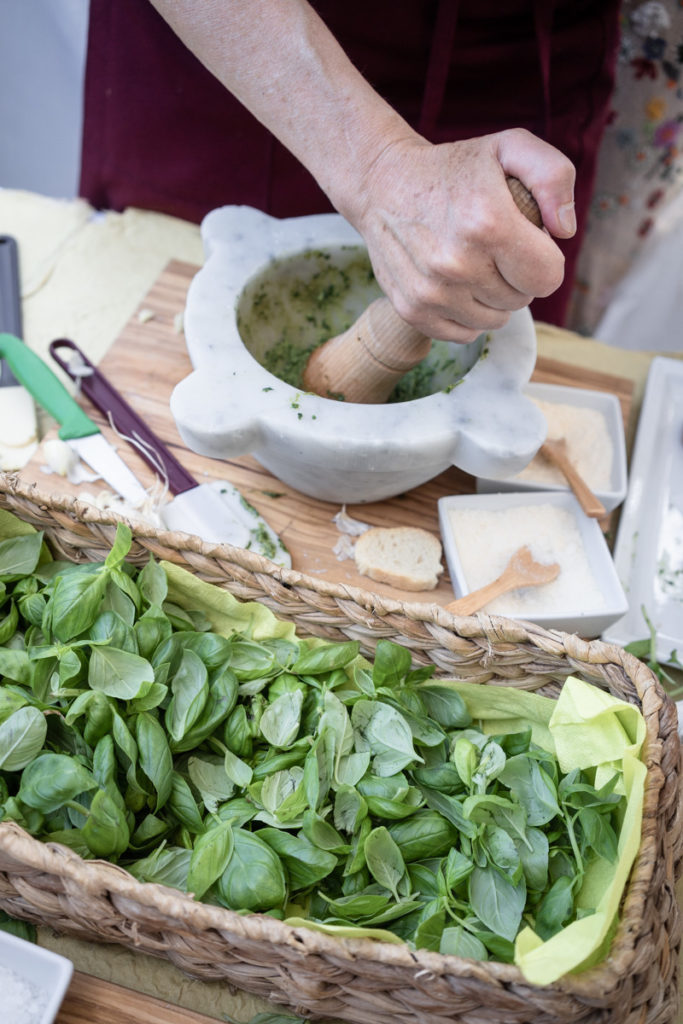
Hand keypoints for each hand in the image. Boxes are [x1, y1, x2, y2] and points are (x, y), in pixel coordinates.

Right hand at [346, 127, 576, 342]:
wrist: (382, 183)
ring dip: (493, 298)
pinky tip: (455, 284)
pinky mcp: (413, 310)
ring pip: (494, 321)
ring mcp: (431, 292)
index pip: (547, 277)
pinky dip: (466, 315)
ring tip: (474, 263)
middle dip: (517, 276)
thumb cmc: (453, 168)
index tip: (527, 242)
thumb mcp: (509, 147)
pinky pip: (464, 334)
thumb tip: (564, 231)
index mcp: (487, 222)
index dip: (544, 260)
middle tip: (495, 248)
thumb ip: (554, 176)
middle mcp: (456, 263)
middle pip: (521, 301)